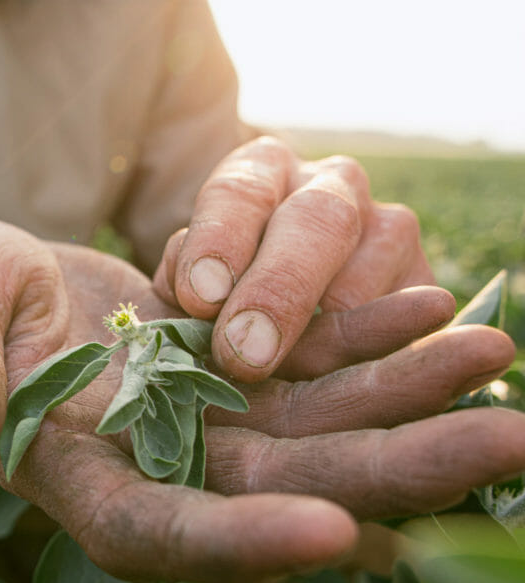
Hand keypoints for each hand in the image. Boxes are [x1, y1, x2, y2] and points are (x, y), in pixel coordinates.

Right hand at [0, 214, 523, 582]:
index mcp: (81, 478)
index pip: (162, 533)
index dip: (239, 541)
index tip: (335, 532)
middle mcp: (158, 464)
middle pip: (277, 487)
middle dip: (386, 473)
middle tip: (503, 443)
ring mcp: (204, 417)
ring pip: (315, 424)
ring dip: (406, 399)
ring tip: (493, 356)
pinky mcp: (229, 366)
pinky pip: (308, 358)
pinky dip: (367, 336)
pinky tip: (430, 302)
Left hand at [153, 136, 434, 382]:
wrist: (268, 316)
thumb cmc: (210, 301)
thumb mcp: (185, 284)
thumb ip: (186, 284)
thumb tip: (206, 301)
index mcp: (261, 171)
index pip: (240, 192)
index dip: (219, 242)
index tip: (199, 296)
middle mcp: (330, 185)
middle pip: (317, 222)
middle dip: (279, 291)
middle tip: (244, 351)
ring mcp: (387, 228)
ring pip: (366, 275)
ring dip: (323, 337)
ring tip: (283, 379)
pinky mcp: (422, 284)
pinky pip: (404, 324)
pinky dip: (367, 358)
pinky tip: (334, 385)